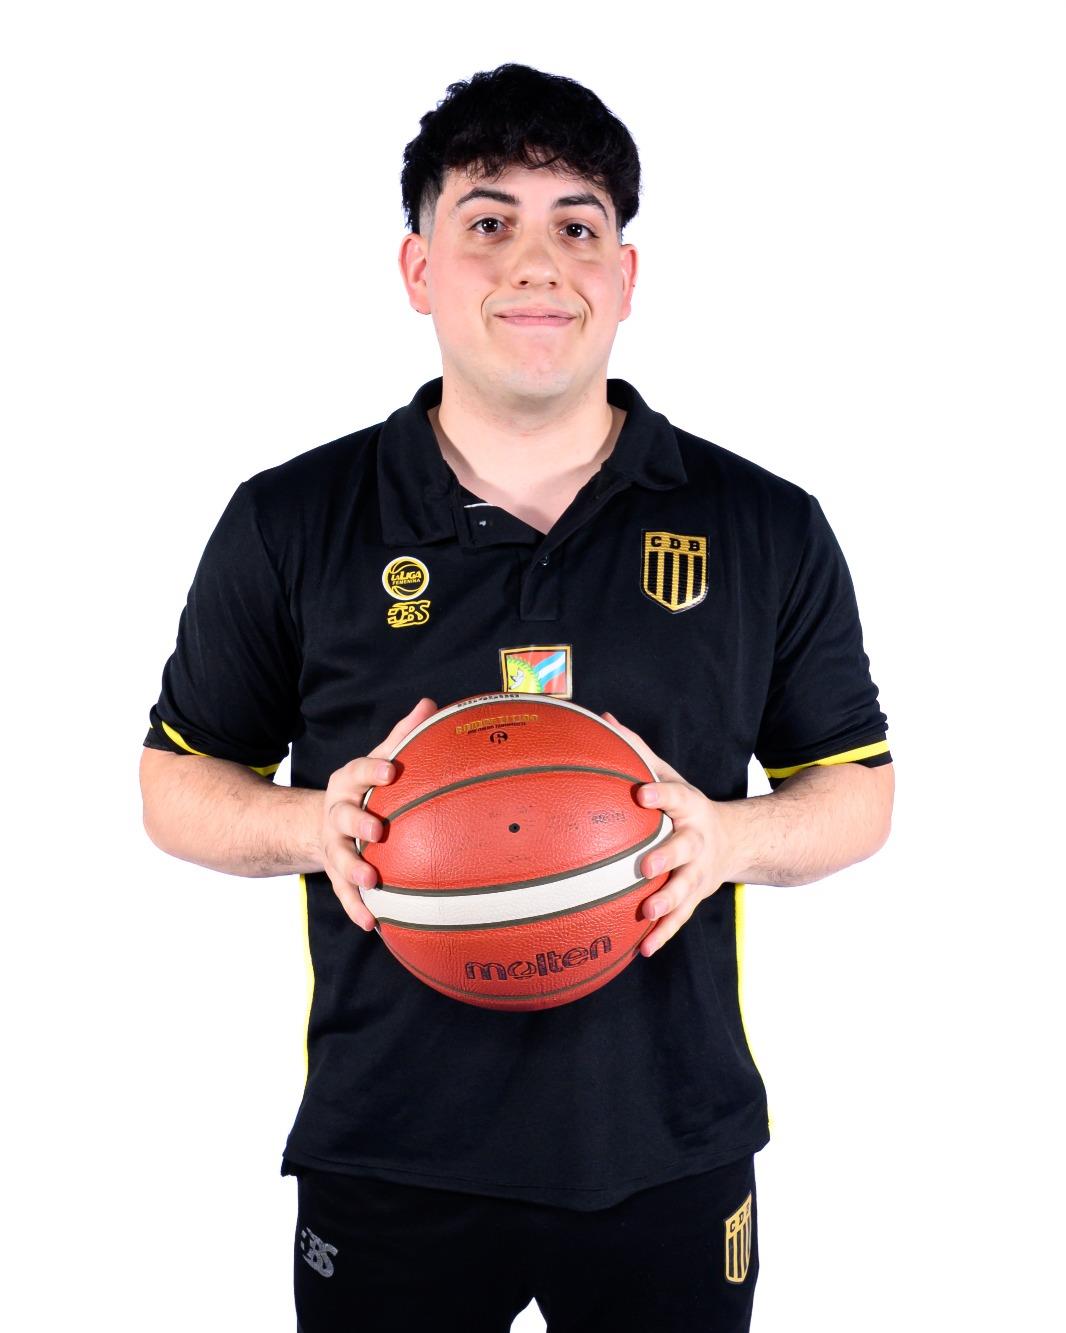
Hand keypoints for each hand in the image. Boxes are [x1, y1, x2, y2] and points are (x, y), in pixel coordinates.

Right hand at [321, 697, 438, 929]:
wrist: (317, 823)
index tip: (391, 771)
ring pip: (339, 858)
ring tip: (373, 882)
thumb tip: (430, 704)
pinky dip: (355, 908)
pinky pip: (343, 894)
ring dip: (354, 870)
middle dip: (359, 822)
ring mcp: (333, 845)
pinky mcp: (334, 874)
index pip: (358, 771)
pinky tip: (372, 924)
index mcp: (349, 782)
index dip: (372, 770)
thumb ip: (403, 736)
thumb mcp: (378, 759)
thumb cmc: (365, 788)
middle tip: (378, 830)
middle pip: (343, 816)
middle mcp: (337, 813)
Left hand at [603, 710, 734, 957]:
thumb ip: (637, 751)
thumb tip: (602, 718)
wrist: (738, 841)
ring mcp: (698, 872)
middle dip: (666, 857)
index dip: (659, 796)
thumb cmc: (685, 806)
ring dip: (666, 902)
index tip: (640, 796)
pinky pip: (680, 918)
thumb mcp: (668, 775)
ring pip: (684, 889)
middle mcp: (697, 840)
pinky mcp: (696, 897)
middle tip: (644, 865)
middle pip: (683, 848)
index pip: (674, 797)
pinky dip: (663, 934)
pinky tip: (642, 949)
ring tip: (645, 913)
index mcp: (688, 807)